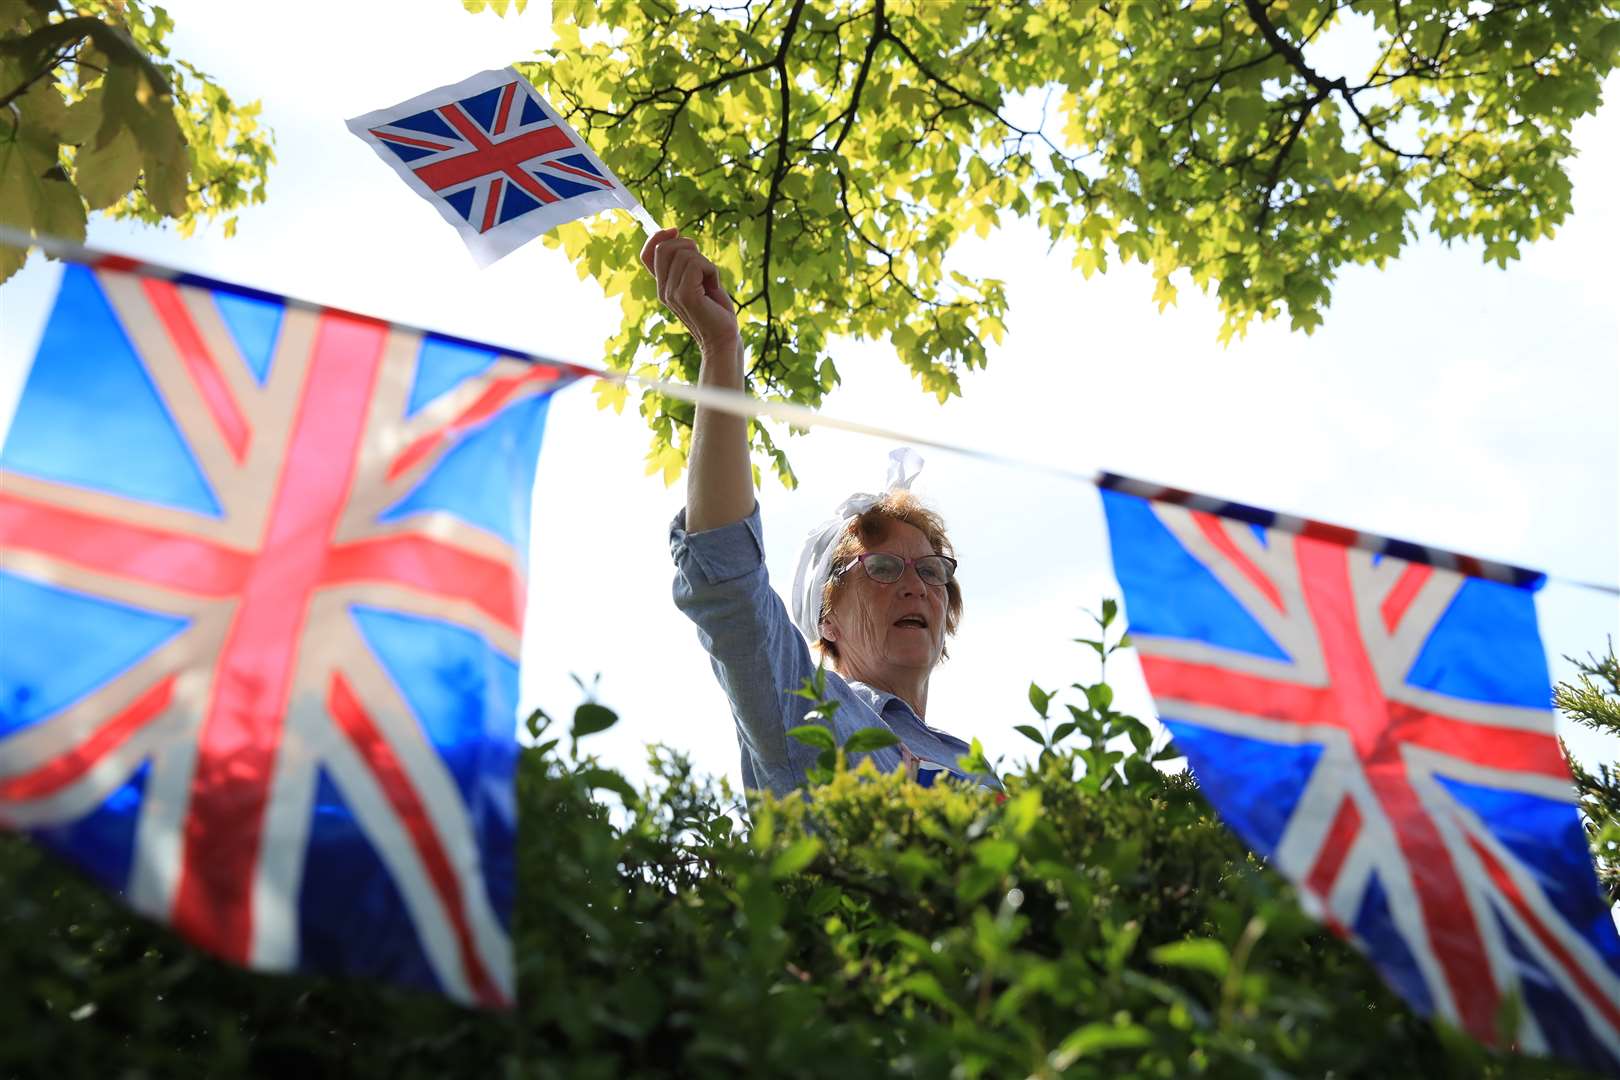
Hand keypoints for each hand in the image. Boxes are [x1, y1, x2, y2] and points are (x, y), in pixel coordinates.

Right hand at [640, 228, 738, 355]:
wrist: (723, 336)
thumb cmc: (714, 308)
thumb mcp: (697, 279)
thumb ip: (686, 262)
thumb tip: (677, 235)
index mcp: (662, 285)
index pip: (647, 254)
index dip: (657, 236)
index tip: (675, 231)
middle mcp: (662, 290)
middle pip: (664, 248)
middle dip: (687, 246)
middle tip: (703, 264)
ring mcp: (671, 293)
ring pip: (684, 254)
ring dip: (705, 262)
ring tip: (710, 281)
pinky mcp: (685, 295)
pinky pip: (696, 264)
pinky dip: (711, 270)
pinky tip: (714, 286)